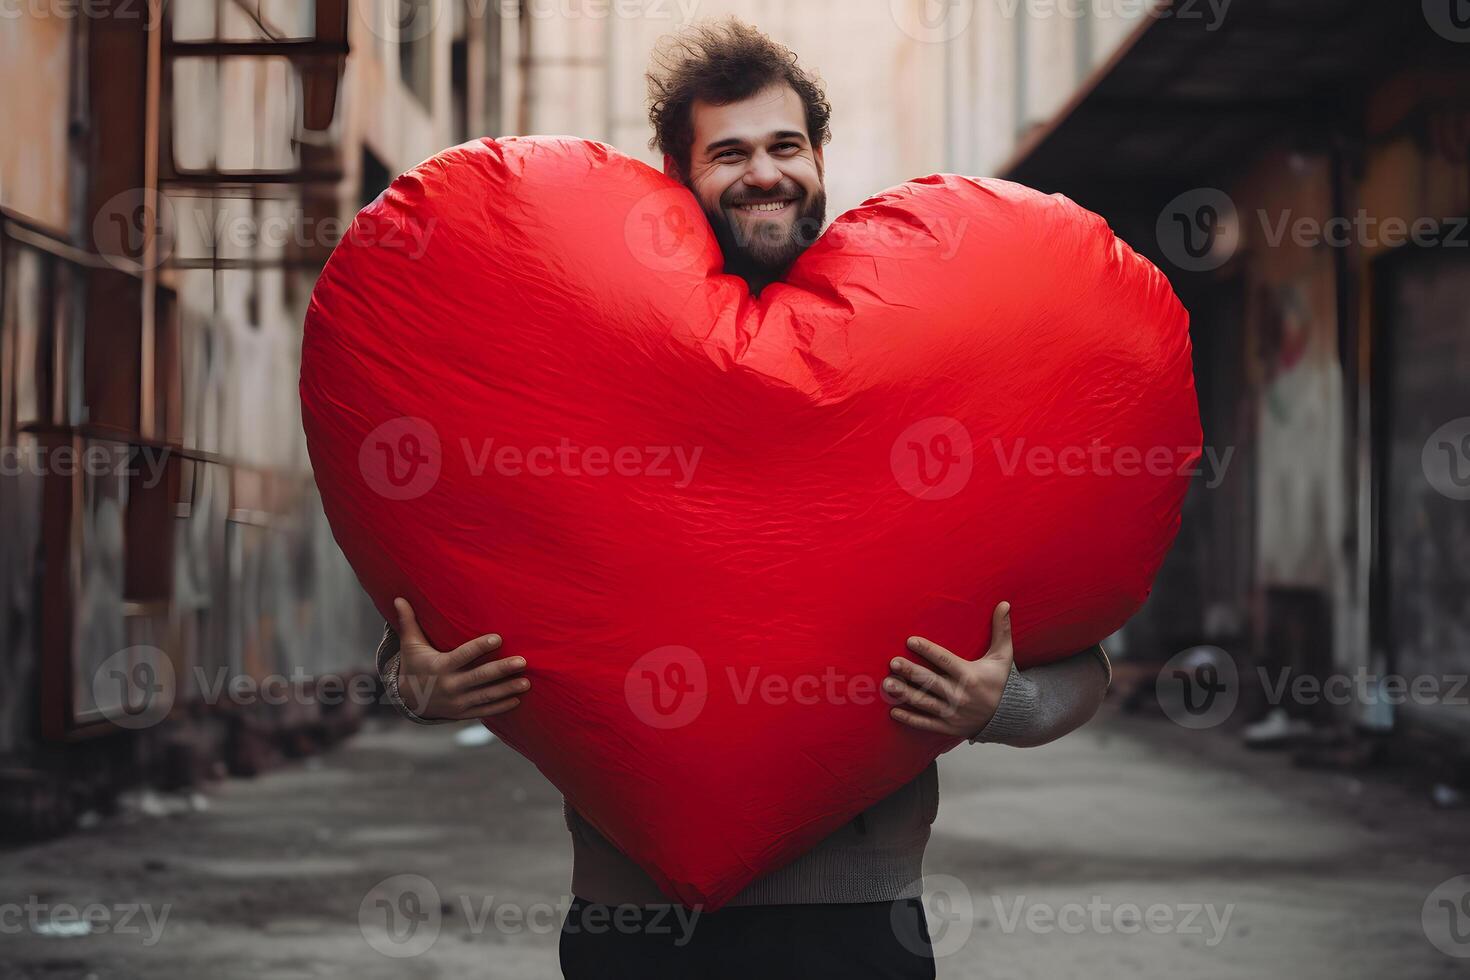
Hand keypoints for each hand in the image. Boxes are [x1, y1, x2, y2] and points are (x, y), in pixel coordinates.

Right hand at [393, 597, 528, 720]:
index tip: (498, 638)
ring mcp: (457, 702)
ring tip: (526, 682)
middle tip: (522, 661)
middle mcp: (450, 685)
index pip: (464, 655)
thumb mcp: (410, 645)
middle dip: (502, 669)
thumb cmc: (414, 666)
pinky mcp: (462, 713)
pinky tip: (517, 699)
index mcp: (441, 666)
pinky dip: (501, 706)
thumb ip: (408, 622)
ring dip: (507, 689)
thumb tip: (398, 598)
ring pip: (486, 695)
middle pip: (480, 677)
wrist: (408, 700)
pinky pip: (484, 710)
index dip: (480, 647)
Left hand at [886, 601, 1015, 737]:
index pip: (945, 661)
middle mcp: (960, 695)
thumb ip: (1001, 630)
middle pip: (931, 681)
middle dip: (911, 672)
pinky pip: (927, 724)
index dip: (928, 650)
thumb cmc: (1001, 681)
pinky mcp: (949, 727)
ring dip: (905, 694)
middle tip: (893, 662)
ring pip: (925, 703)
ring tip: (887, 685)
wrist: (1010, 717)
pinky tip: (894, 712)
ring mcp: (953, 713)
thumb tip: (1005, 603)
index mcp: (970, 676)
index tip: (911, 641)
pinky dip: (910, 719)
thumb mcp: (1003, 656)